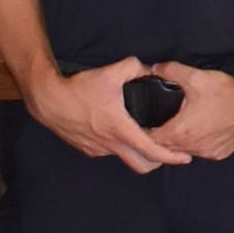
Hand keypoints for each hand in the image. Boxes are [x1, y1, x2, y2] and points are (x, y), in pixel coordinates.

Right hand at [31, 55, 178, 172]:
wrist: (48, 100)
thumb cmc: (77, 89)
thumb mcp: (110, 72)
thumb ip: (134, 67)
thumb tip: (146, 68)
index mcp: (120, 130)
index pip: (152, 151)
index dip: (171, 156)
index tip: (185, 157)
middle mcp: (110, 145)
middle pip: (141, 165)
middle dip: (158, 162)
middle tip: (168, 151)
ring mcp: (98, 149)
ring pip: (124, 158)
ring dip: (137, 152)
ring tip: (145, 137)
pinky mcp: (87, 149)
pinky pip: (109, 152)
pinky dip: (120, 146)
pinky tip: (120, 132)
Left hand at [149, 60, 233, 162]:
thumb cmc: (227, 92)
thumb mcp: (195, 77)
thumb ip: (169, 71)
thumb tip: (155, 68)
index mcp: (181, 131)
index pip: (151, 141)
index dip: (145, 132)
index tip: (144, 124)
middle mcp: (193, 147)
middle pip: (166, 149)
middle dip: (161, 138)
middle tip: (159, 124)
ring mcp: (208, 152)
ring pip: (184, 152)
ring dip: (179, 142)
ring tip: (179, 126)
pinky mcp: (220, 153)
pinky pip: (201, 152)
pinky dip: (197, 144)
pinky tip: (200, 130)